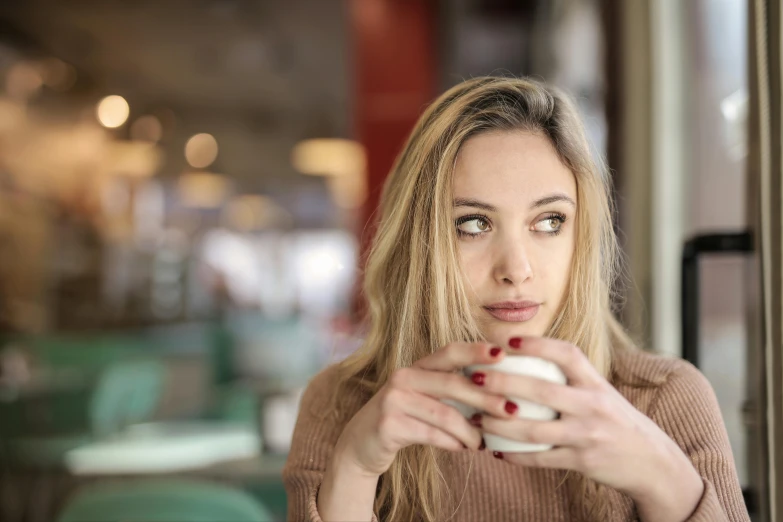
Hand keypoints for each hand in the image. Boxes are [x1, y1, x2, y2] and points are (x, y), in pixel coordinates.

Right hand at [334, 342, 516, 477]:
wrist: (361, 445)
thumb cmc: (405, 420)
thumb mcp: (425, 399)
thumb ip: (452, 392)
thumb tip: (501, 395)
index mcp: (417, 367)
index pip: (450, 351)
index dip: (476, 350)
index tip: (503, 354)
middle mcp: (403, 377)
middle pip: (452, 383)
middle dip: (486, 397)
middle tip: (513, 410)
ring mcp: (393, 400)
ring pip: (444, 413)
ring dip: (470, 431)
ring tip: (483, 443)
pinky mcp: (388, 425)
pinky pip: (431, 434)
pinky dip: (452, 443)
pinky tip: (463, 449)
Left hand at [473, 337, 703, 521]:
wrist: (651, 462)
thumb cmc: (616, 420)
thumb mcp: (601, 392)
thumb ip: (572, 378)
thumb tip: (526, 356)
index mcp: (596, 383)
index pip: (567, 354)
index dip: (537, 344)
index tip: (508, 340)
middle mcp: (593, 405)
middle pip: (541, 391)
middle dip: (504, 383)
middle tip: (475, 377)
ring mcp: (588, 435)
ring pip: (535, 430)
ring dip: (500, 425)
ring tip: (477, 418)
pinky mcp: (583, 461)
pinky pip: (542, 459)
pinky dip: (516, 456)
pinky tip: (497, 451)